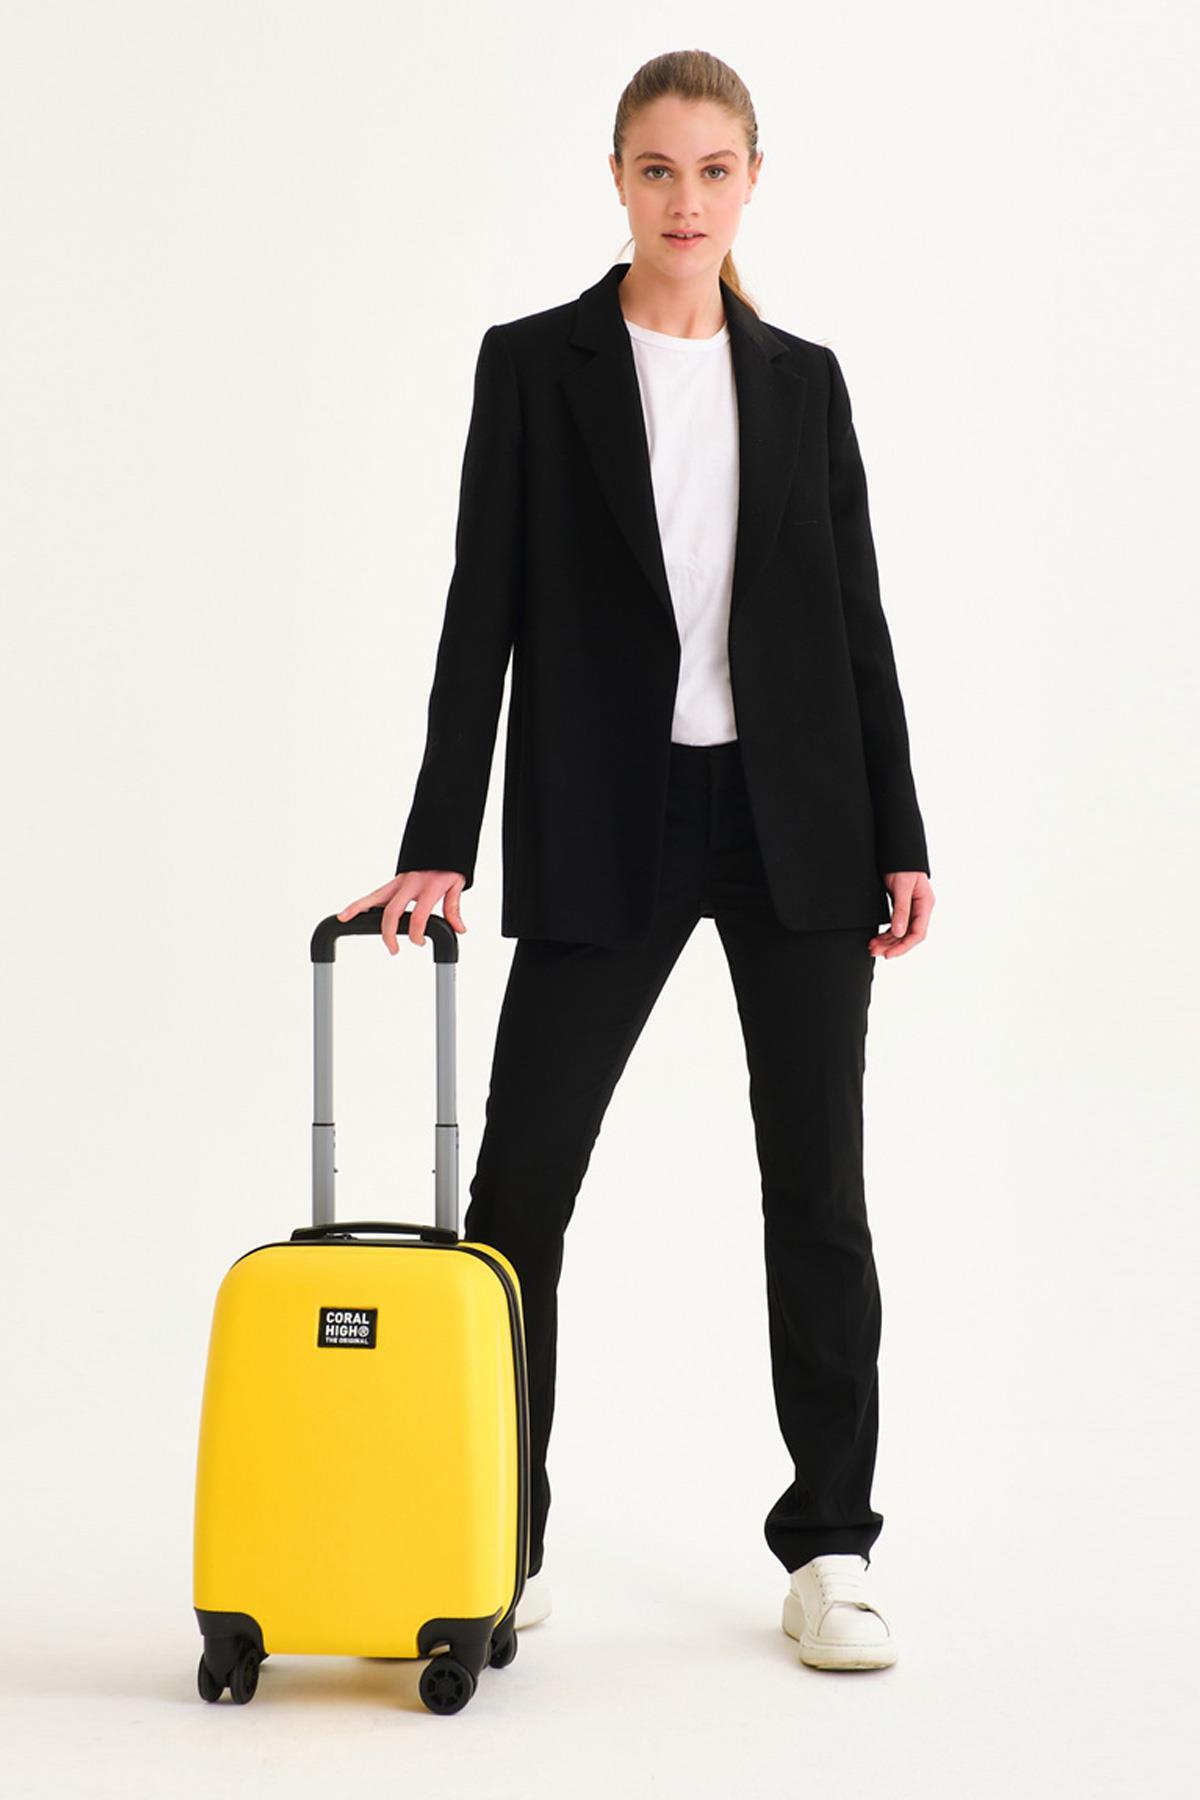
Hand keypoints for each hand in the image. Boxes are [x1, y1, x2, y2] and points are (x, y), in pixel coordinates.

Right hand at [337, 871, 467, 953]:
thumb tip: (459, 929)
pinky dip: (362, 903)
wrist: (441, 839)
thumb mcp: (456, 883)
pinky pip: (376, 894)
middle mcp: (410, 883)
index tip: (419, 942)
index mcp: (428, 886)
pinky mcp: (393, 881)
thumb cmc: (447, 862)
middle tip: (392, 949)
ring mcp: (399, 881)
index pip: (419, 916)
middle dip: (388, 933)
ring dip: (357, 908)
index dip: (417, 934)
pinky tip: (349, 911)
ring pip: (375, 897)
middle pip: (392, 910)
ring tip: (343, 919)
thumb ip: (453, 907)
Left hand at [867, 872, 933, 957]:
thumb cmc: (903, 865)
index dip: (903, 946)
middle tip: (874, 951)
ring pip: (900, 932)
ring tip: (872, 947)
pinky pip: (895, 925)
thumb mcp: (902, 887)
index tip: (889, 954)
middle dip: (891, 946)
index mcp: (925, 905)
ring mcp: (911, 908)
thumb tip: (899, 932)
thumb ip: (901, 910)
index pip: (918, 933)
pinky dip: (886, 933)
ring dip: (887, 941)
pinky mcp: (901, 906)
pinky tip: (876, 938)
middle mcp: (920, 909)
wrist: (896, 851)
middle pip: (908, 935)